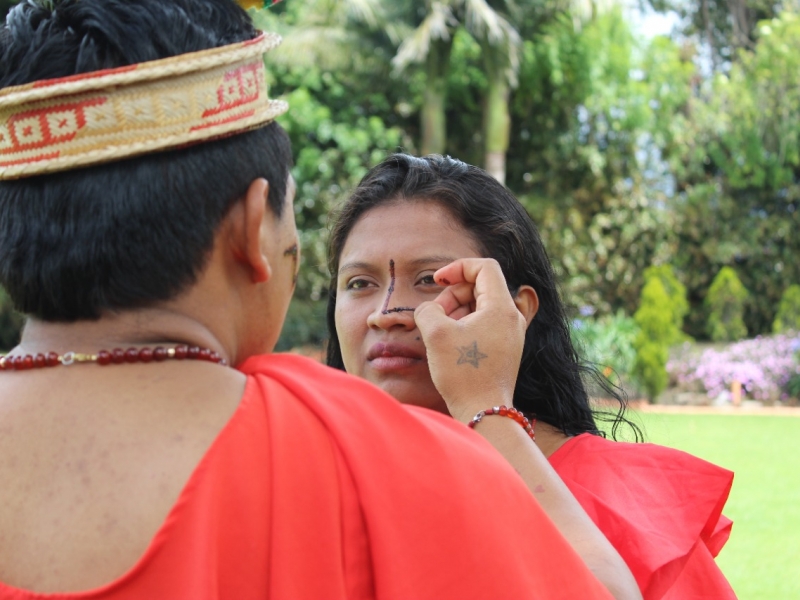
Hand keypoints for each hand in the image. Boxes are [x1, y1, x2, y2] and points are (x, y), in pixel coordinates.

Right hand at [414, 258, 526, 423]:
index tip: (438, 280)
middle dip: (452, 295)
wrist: (483, 412)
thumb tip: (431, 309)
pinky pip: (483, 324)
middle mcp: (511, 318)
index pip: (484, 267)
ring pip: (480, 306)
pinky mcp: (504, 348)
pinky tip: (448, 343)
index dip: (458, 267)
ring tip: (438, 332)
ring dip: (455, 311)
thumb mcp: (436, 333)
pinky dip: (464, 325)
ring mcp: (510, 334)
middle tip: (434, 315)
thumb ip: (428, 309)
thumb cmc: (463, 373)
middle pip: (480, 287)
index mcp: (501, 308)